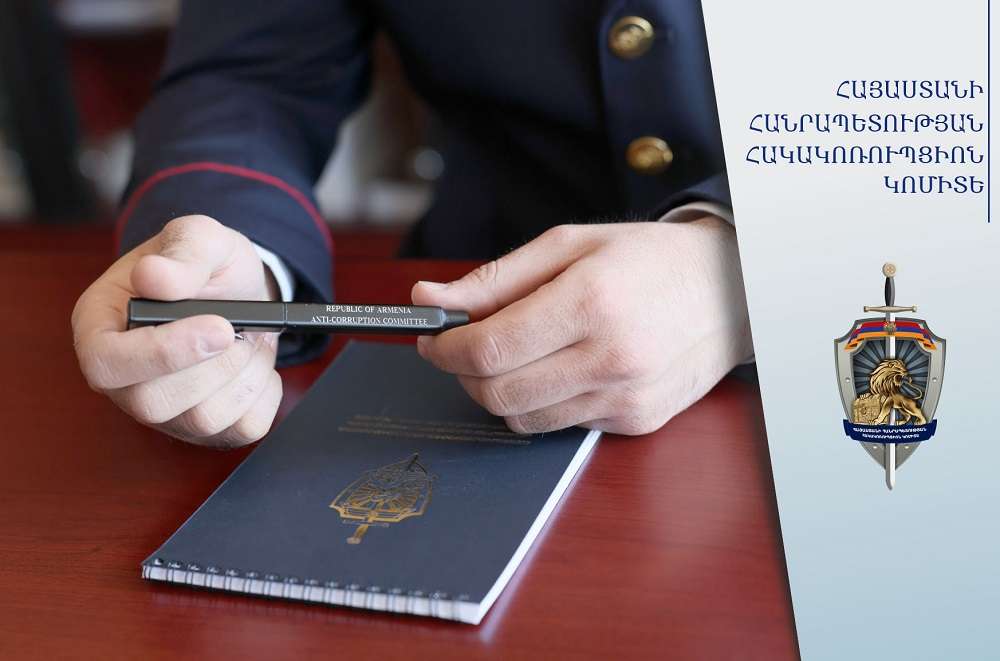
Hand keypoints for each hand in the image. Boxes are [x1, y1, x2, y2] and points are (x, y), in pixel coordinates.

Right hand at [72, 215, 282, 446]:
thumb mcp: (200, 237)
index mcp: (100, 327)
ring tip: (248, 339)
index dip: (161, 353)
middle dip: (214, 364)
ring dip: (243, 373)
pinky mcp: (206, 429)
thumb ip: (183, 250)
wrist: (242, 292)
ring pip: (202, 419)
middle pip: (153, 402)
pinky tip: (255, 364)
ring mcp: (164, 411)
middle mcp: (124, 378)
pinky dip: (265, 392)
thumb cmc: (206, 267)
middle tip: (240, 328)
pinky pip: (243, 428)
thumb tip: (154, 276)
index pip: (105, 364)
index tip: (218, 326)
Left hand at [411, 219, 751, 434]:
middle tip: (464, 346)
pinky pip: (561, 425)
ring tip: (517, 354)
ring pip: (523, 419)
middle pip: (497, 392)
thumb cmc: (648, 258)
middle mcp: (611, 357)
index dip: (445, 348)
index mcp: (590, 302)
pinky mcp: (637, 421)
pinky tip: (562, 368)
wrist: (731, 289)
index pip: (488, 349)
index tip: (433, 338)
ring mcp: (626, 397)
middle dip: (464, 373)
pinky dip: (543, 402)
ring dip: (500, 391)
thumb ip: (494, 279)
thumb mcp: (568, 245)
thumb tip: (429, 298)